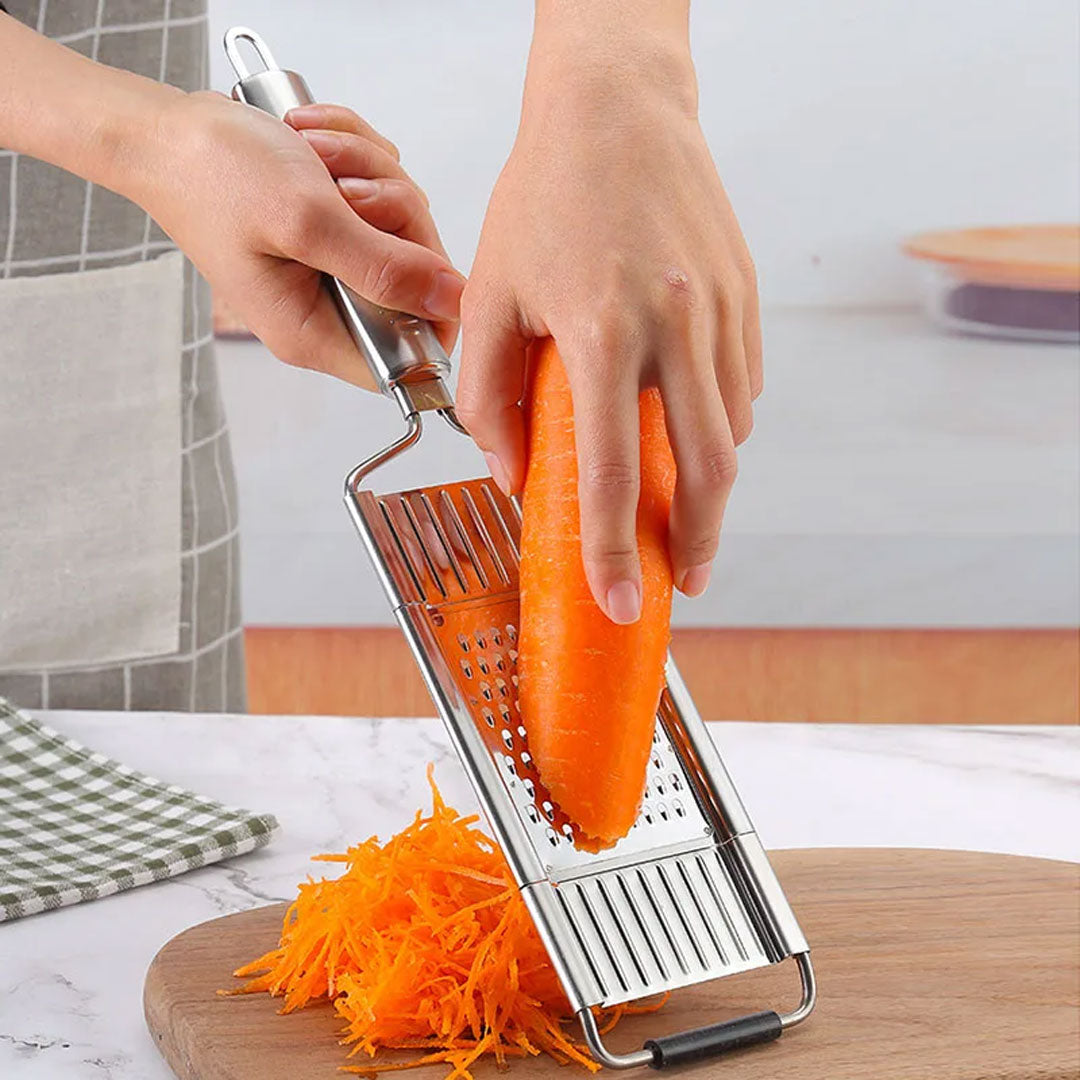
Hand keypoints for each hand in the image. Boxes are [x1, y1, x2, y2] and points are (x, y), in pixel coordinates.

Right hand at [139, 92, 462, 386]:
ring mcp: (330, 267)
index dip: (431, 309)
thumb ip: (386, 268)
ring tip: (315, 155)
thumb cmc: (213, 174)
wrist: (167, 127)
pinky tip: (312, 145)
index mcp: (313, 332)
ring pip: (401, 228)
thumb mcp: (308, 220)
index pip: (408, 358)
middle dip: (394, 216)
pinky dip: (357, 159)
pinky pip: (380, 193)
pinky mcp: (332, 228)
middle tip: (345, 188)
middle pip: (415, 282)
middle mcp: (326, 309)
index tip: (413, 254)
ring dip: (371, 174)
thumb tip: (451, 301)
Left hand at [457, 9, 759, 622]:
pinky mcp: (746, 299)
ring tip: (685, 515)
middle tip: (684, 580)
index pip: (609, 472)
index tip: (622, 602)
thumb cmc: (545, 196)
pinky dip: (720, 426)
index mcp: (601, 332)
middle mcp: (674, 327)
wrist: (618, 110)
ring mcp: (721, 314)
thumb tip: (512, 473)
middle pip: (705, 471)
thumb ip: (488, 392)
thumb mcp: (491, 292)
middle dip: (697, 543)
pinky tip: (692, 432)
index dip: (614, 550)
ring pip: (732, 433)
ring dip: (711, 488)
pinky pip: (741, 387)